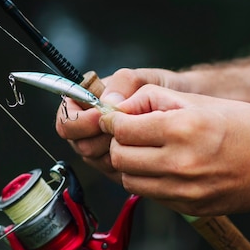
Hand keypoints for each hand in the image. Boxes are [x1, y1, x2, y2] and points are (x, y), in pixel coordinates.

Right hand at [55, 68, 182, 180]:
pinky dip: (128, 162)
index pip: (66, 121)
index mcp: (85, 106)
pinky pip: (114, 172)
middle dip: (102, 138)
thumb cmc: (160, 89)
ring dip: (116, 150)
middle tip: (124, 128)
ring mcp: (102, 151)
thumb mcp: (142, 77)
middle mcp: (88, 131)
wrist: (182, 108)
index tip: (99, 116)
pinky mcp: (117, 167)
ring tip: (138, 135)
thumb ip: (123, 83)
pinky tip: (144, 149)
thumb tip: (108, 102)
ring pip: (96, 161)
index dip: (80, 122)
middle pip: (80, 145)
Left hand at [99, 84, 249, 215]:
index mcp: (183, 130)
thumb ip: (153, 100)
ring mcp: (184, 191)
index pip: (122, 129)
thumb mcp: (199, 100)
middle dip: (119, 143)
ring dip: (131, 164)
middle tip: (131, 133)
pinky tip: (164, 166)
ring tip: (148, 150)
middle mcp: (180, 164)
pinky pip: (150, 194)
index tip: (117, 117)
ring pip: (129, 179)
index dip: (114, 121)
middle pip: (120, 156)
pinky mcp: (187, 207)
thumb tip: (118, 107)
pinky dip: (148, 180)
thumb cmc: (246, 126)